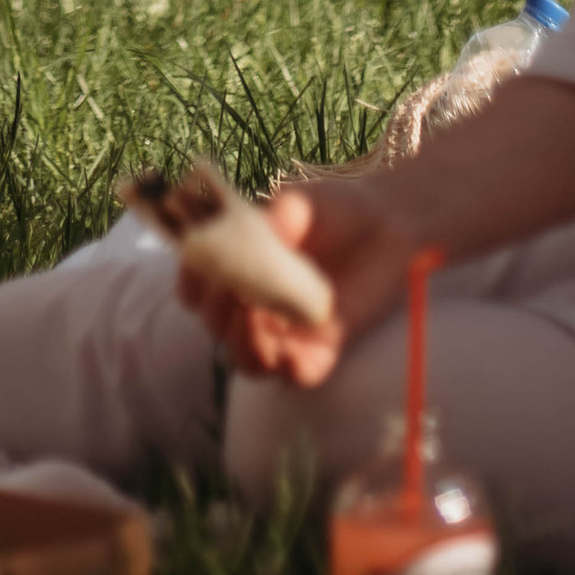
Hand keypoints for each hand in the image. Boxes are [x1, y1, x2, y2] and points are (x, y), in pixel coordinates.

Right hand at [171, 171, 412, 387]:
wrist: (383, 223)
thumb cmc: (331, 205)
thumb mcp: (303, 199)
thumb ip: (283, 210)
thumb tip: (268, 226)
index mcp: (234, 266)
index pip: (194, 286)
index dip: (191, 284)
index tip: (201, 276)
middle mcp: (252, 304)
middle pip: (216, 324)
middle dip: (219, 313)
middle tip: (237, 293)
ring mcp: (285, 331)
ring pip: (246, 360)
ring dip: (245, 347)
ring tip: (259, 322)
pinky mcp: (321, 350)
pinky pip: (297, 376)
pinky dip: (289, 370)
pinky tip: (292, 354)